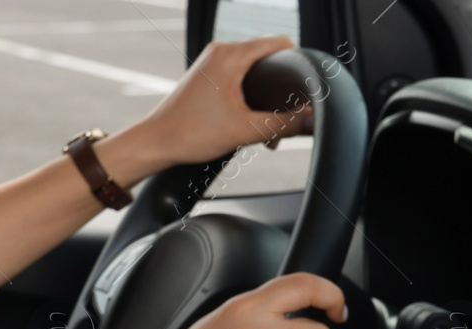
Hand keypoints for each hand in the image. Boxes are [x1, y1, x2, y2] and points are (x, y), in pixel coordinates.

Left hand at [135, 37, 309, 167]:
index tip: (304, 93)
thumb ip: (285, 123)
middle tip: (285, 122)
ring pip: (258, 74)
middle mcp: (222, 52)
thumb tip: (313, 120)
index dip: (299, 67)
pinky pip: (244, 81)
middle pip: (271, 61)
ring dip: (270, 102)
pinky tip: (256, 127)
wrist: (158, 141)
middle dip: (283, 93)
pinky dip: (255, 102)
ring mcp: (215, 62)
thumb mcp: (247, 131)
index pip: (281, 44)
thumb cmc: (192, 133)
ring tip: (269, 133)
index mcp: (231, 55)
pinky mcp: (211, 76)